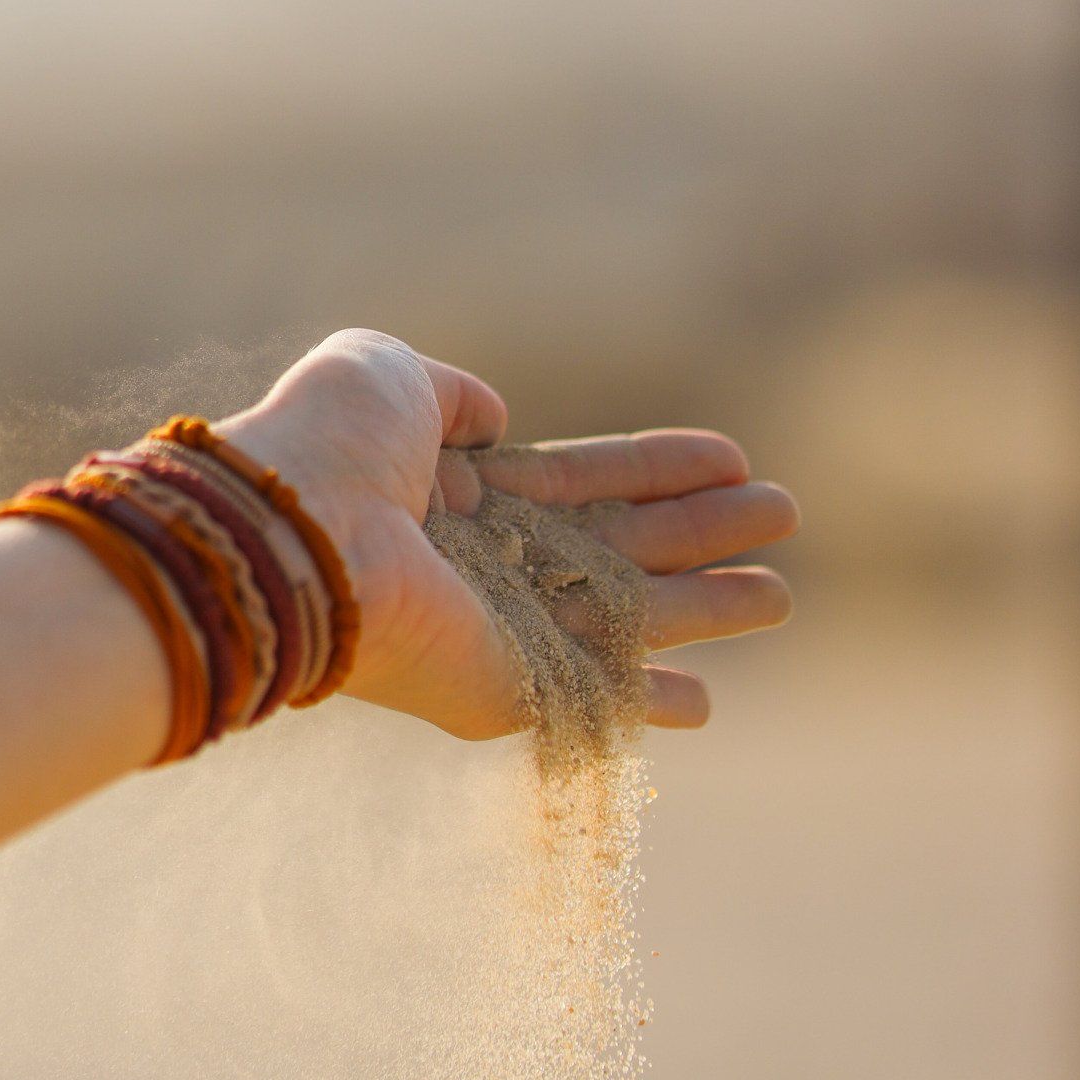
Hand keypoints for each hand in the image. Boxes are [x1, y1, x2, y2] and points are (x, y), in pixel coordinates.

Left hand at [219, 329, 796, 738]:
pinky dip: (648, 705)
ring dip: (708, 607)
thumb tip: (497, 423)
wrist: (297, 529)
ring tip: (782, 594)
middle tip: (782, 513)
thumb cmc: (334, 443)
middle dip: (700, 531)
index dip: (654, 468)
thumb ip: (453, 395)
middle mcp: (483, 564)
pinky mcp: (509, 690)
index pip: (576, 482)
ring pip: (626, 617)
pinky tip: (707, 703)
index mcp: (456, 492)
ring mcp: (500, 631)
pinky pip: (592, 699)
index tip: (729, 457)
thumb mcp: (389, 373)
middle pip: (618, 546)